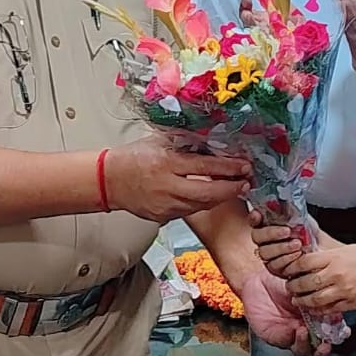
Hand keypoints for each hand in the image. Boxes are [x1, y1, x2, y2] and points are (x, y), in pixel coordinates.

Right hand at [104, 137, 251, 221]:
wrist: (109, 180)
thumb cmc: (133, 157)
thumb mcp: (159, 141)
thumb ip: (183, 141)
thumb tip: (211, 138)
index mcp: (166, 164)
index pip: (205, 168)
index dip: (228, 168)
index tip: (244, 166)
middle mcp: (167, 187)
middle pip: (208, 193)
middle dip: (231, 189)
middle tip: (246, 183)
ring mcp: (165, 205)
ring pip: (201, 205)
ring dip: (219, 197)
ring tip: (233, 188)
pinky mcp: (163, 217)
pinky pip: (189, 211)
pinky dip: (201, 203)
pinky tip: (210, 196)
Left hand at [234, 268, 337, 355]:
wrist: (257, 280)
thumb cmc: (280, 281)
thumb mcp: (300, 283)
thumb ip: (314, 292)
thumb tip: (331, 296)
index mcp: (315, 316)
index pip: (331, 330)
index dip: (338, 333)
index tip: (343, 331)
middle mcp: (305, 328)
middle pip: (319, 346)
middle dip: (324, 348)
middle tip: (326, 343)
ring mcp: (291, 334)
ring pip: (303, 349)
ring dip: (306, 344)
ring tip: (305, 331)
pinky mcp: (276, 336)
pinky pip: (285, 341)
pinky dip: (291, 338)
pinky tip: (294, 331)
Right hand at [249, 208, 308, 278]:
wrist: (322, 251)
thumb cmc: (310, 234)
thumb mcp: (303, 219)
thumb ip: (292, 211)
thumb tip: (285, 202)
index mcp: (268, 224)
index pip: (255, 220)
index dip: (254, 218)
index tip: (258, 215)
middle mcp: (265, 240)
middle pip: (257, 236)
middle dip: (271, 233)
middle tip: (287, 231)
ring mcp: (269, 255)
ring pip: (265, 252)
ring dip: (282, 247)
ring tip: (297, 244)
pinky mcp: (275, 268)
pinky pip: (275, 265)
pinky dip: (287, 259)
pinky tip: (297, 254)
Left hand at [284, 243, 355, 313]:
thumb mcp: (351, 249)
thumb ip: (333, 254)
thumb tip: (319, 255)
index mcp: (335, 257)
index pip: (304, 262)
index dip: (292, 267)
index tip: (287, 269)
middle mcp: (336, 273)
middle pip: (305, 282)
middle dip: (294, 286)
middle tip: (289, 287)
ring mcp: (344, 290)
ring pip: (315, 299)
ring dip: (303, 301)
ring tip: (298, 300)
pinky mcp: (353, 303)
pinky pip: (331, 309)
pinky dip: (320, 310)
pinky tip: (315, 309)